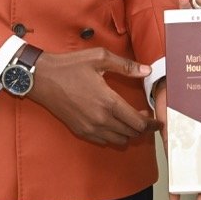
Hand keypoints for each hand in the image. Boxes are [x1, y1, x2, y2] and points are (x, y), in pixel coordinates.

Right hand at [27, 48, 161, 146]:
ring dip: (128, 132)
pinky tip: (114, 123)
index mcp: (108, 102)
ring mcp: (90, 128)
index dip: (151, 124)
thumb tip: (146, 70)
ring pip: (119, 140)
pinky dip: (114, 136)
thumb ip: (126, 66)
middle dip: (142, 127)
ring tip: (130, 119)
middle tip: (145, 117)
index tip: (158, 121)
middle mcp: (100, 119)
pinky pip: (104, 141)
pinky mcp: (80, 130)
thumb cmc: (70, 66)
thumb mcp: (99, 58)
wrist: (42, 79)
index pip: (137, 122)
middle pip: (131, 133)